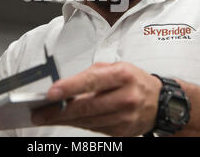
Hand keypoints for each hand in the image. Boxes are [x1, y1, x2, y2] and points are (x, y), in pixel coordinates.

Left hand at [31, 62, 161, 135]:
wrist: (160, 102)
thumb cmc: (134, 80)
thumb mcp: (115, 67)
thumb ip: (91, 75)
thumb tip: (65, 86)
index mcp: (123, 75)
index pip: (92, 81)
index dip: (70, 87)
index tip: (51, 93)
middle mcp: (125, 97)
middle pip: (87, 106)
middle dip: (59, 111)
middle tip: (39, 112)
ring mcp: (125, 117)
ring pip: (87, 120)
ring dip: (65, 119)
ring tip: (46, 116)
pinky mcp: (123, 131)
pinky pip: (94, 128)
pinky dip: (78, 124)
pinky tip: (67, 120)